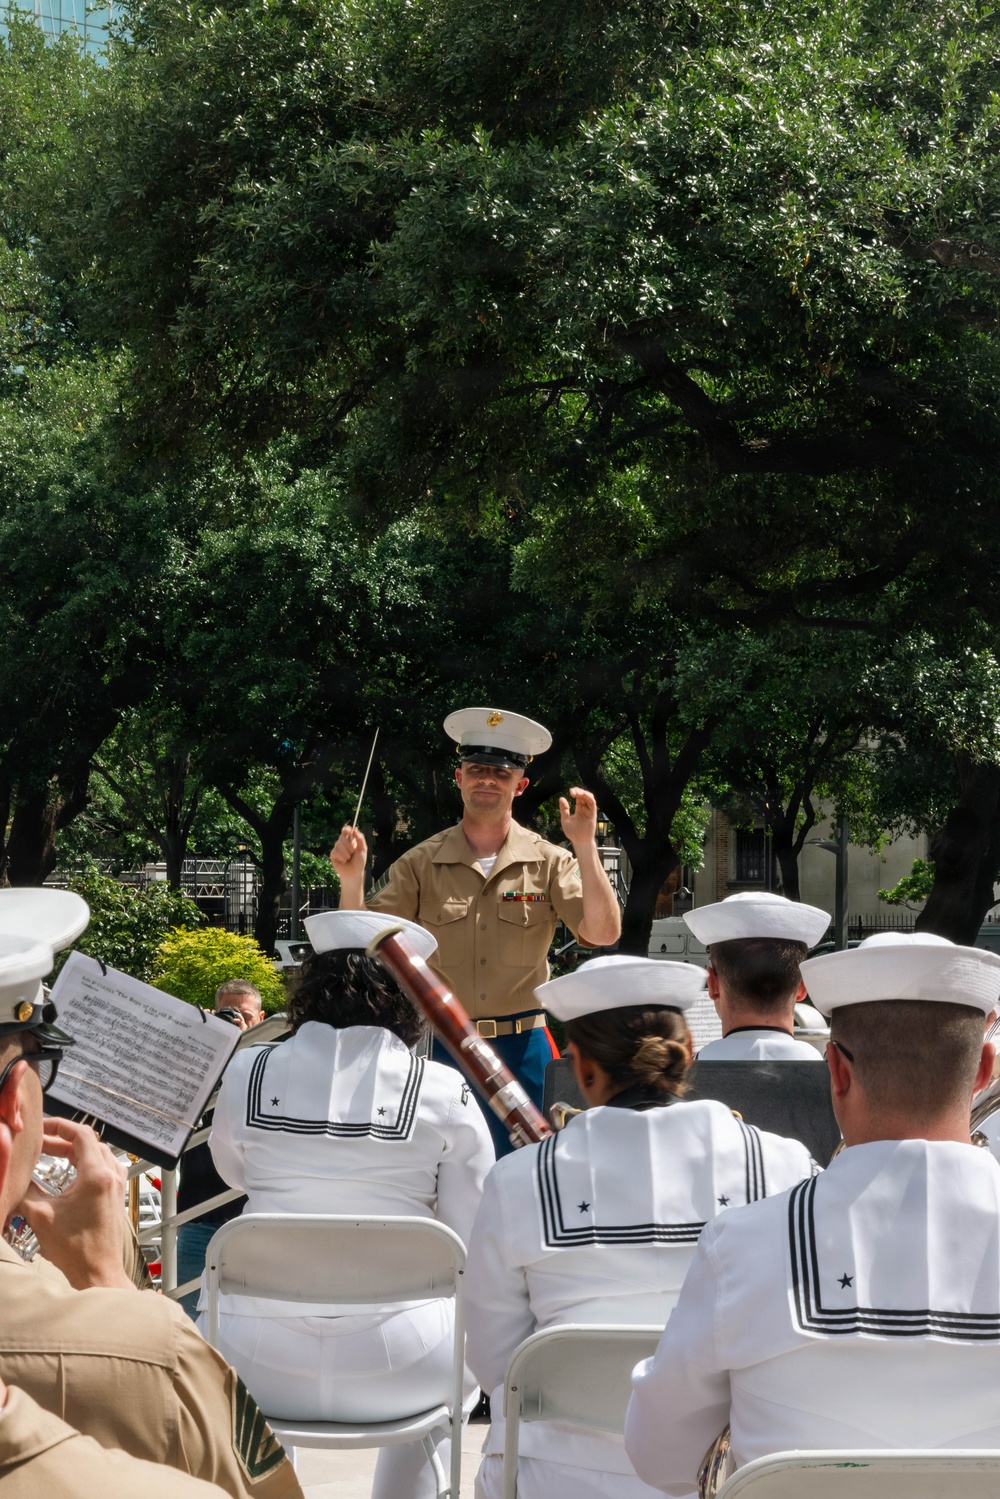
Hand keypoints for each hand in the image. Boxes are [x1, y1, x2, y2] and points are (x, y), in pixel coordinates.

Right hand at [19, 1118, 133, 1290]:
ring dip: (75, 1151)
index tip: (42, 1127)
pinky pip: (103, 1168)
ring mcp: (116, 1186)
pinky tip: (69, 1172)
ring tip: (51, 1154)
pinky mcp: (115, 1196)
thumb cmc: (76, 1249)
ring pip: (97, 1154)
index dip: (59, 1126)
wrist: (98, 1274)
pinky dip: (85, 1164)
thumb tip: (13, 1179)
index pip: (81, 1134)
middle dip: (62, 1140)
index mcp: (97, 1175)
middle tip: (40, 1144)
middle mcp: (111, 1176)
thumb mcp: (41, 1216)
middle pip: (89, 1143)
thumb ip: (25, 1191)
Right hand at [330, 824, 368, 880]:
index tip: (349, 832)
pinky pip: (336, 852)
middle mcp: (342, 842)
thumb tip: (355, 829)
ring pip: (339, 845)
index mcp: (350, 839)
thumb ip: (360, 839)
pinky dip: (342, 857)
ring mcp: (337, 848)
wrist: (354, 872)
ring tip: (349, 858)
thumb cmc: (359, 861)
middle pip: (342, 837)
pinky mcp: (333, 855)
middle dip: (349, 846)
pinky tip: (344, 861)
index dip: (346, 829)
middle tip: (353, 853)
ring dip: (347, 853)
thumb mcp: (363, 849)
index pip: (345, 830)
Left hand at [559, 787, 597, 846]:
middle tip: (572, 791)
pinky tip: (583, 795)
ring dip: (584, 793)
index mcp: (579, 809)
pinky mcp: (593, 813)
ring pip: (590, 798)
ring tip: (577, 792)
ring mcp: (589, 811)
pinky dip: (589, 798)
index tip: (570, 791)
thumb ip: (564, 809)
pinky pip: (593, 803)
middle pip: (584, 796)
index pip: (578, 797)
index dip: (575, 792)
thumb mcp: (565, 819)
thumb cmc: (572, 833)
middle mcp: (585, 808)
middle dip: (579, 791)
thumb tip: (561, 798)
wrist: (579, 841)